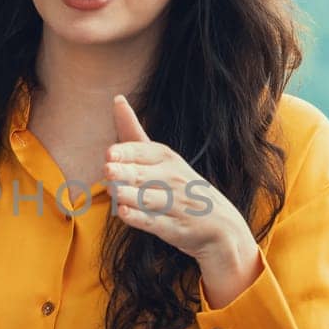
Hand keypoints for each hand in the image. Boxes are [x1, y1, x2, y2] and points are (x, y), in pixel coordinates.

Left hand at [103, 95, 261, 305]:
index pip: (145, 152)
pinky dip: (139, 219)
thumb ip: (134, 132)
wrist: (220, 226)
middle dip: (125, 173)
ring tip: (113, 191)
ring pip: (148, 199)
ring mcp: (175, 205)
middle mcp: (172, 179)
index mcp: (167, 159)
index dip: (127, 153)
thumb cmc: (179, 185)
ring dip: (129, 196)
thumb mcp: (162, 157)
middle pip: (144, 175)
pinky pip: (154, 223)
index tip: (109, 154)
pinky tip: (124, 213)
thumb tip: (117, 99)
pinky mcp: (174, 229)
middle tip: (107, 170)